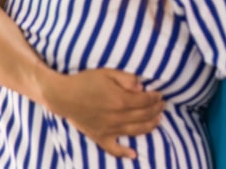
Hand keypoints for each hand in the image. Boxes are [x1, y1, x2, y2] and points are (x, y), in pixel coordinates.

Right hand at [42, 68, 164, 158]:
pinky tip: (134, 154)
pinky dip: (124, 153)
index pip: (145, 101)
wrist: (62, 95)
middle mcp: (117, 117)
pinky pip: (113, 148)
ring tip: (158, 121)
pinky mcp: (99, 137)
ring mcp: (108, 129)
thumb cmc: (85, 81)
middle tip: (163, 106)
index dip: (155, 98)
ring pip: (135, 131)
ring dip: (149, 127)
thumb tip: (142, 87)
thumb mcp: (108, 72)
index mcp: (121, 100)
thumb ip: (127, 79)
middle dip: (156, 110)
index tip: (160, 95)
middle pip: (143, 116)